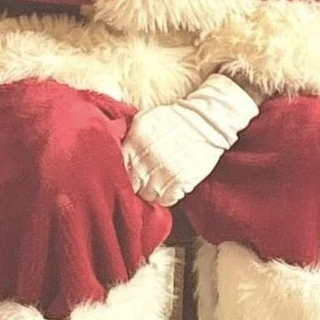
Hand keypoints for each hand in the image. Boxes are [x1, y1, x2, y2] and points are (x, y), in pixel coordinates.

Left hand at [121, 74, 259, 206]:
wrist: (207, 121)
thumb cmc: (174, 119)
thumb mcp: (145, 120)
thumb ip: (128, 138)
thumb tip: (112, 154)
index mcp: (135, 139)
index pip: (118, 166)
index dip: (120, 172)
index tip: (125, 172)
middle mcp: (147, 156)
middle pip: (130, 183)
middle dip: (134, 183)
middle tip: (142, 180)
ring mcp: (163, 171)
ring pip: (146, 195)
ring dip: (150, 191)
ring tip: (157, 182)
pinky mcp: (180, 182)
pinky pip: (164, 200)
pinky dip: (165, 196)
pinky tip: (169, 185)